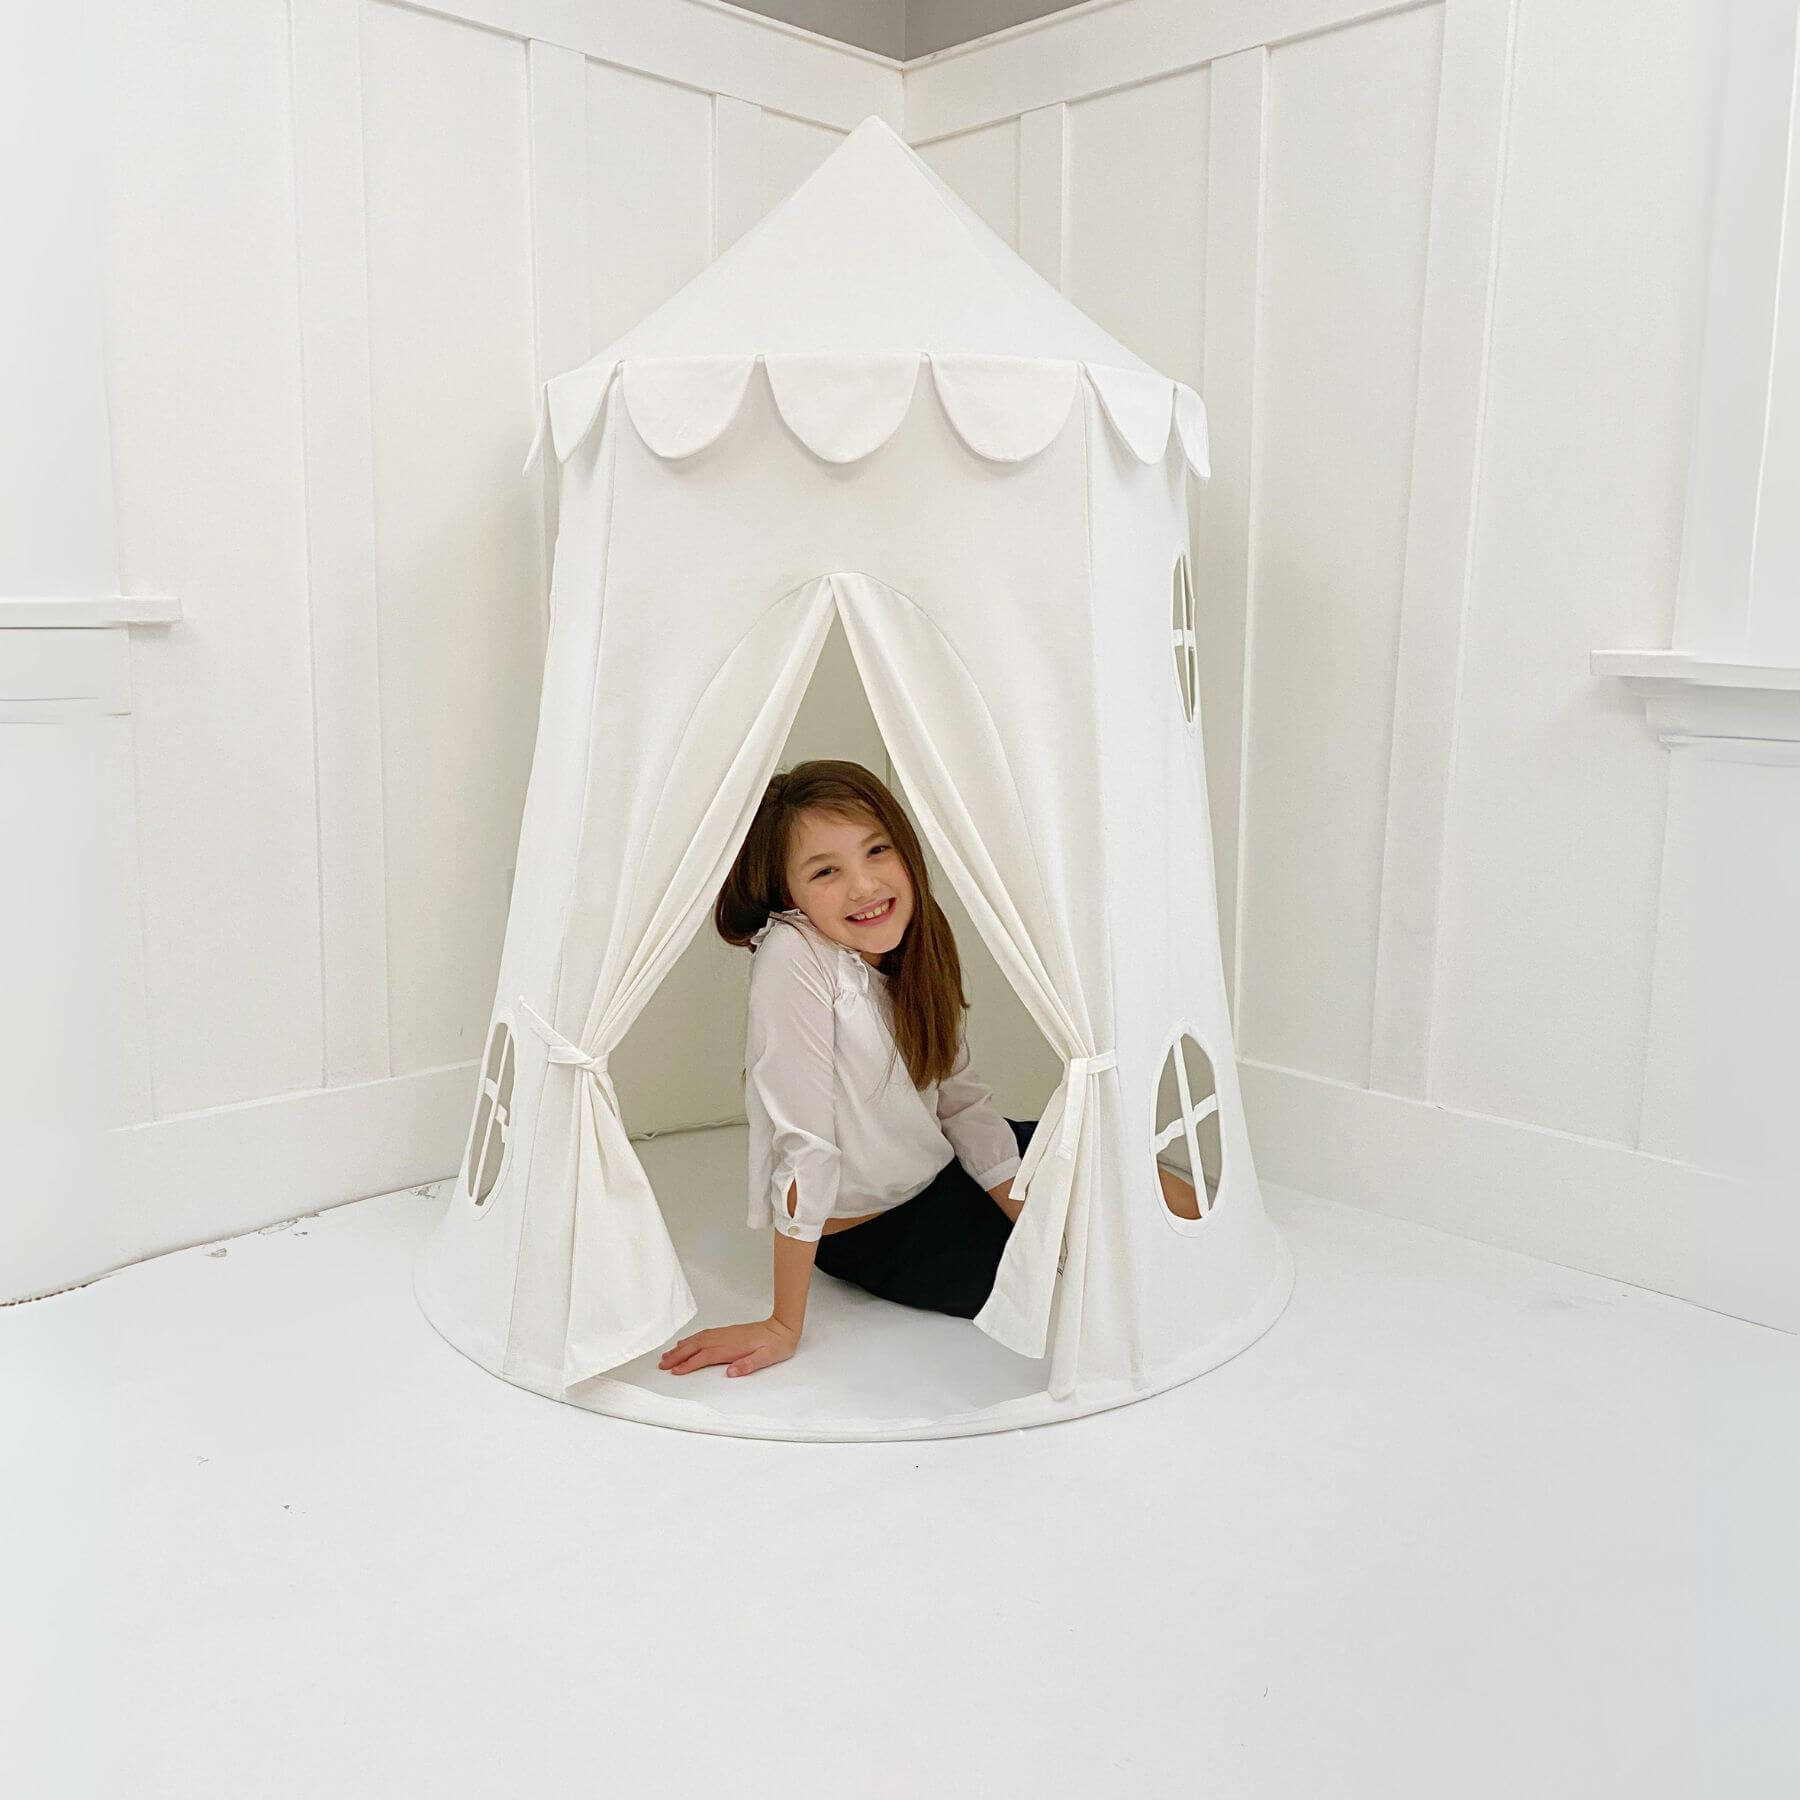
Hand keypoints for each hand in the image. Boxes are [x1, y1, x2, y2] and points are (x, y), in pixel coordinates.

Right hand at [658, 1316, 798, 1378]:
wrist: (782, 1328)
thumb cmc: (776, 1345)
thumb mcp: (767, 1358)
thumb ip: (748, 1365)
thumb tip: (731, 1372)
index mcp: (731, 1347)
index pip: (705, 1357)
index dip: (689, 1364)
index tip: (675, 1372)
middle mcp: (724, 1338)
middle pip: (695, 1347)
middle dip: (677, 1356)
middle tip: (662, 1365)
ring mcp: (724, 1334)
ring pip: (697, 1340)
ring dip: (681, 1347)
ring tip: (667, 1355)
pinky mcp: (726, 1332)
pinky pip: (703, 1335)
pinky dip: (690, 1339)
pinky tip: (685, 1343)